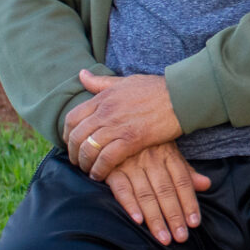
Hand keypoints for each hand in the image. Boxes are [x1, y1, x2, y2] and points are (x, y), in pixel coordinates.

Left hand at [65, 71, 182, 180]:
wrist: (182, 96)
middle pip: (76, 137)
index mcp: (103, 98)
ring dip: (85, 163)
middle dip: (73, 153)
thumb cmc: (157, 89)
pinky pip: (106, 159)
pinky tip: (100, 175)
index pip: (72, 118)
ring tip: (89, 170)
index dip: (67, 134)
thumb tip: (81, 74)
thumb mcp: (125, 81)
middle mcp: (106, 112)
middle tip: (78, 161)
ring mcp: (118, 126)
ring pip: (88, 149)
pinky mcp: (132, 139)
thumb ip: (101, 82)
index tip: (72, 143)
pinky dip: (100, 170)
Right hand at [102, 143, 211, 245]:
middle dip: (175, 216)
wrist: (115, 129)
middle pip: (166, 191)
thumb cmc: (146, 146)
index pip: (183, 182)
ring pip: (146, 194)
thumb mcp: (168, 153)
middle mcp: (152, 160)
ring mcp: (131, 164)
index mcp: (168, 155)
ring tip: (164, 238)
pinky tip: (138, 221)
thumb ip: (185, 172)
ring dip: (155, 218)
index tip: (194, 223)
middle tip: (181, 237)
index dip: (189, 202)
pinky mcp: (112, 170)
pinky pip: (122, 189)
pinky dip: (130, 205)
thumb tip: (207, 185)